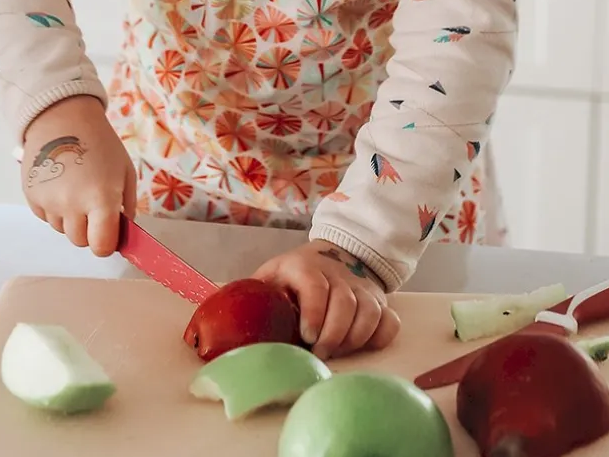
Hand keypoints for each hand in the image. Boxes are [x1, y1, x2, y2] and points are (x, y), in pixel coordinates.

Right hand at [21, 95, 136, 257]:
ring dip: (72, 219)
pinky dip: (55, 209)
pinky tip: (62, 184)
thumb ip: (127, 206)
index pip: (101, 246)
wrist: (63, 119)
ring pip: (63, 229)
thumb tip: (122, 233)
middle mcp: (72, 205)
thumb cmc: (100, 144)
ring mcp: (49, 202)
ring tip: (77, 189)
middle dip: (90, 230)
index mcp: (101, 199)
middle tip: (94, 207)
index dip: (107, 244)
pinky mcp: (32, 197)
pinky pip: (47, 217)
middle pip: (80, 241)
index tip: (109, 234)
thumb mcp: (125, 171)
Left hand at [254, 241, 400, 359]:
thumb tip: (219, 321)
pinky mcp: (379, 301)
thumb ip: (251, 294)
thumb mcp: (271, 276)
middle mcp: (338, 274)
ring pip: (369, 313)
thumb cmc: (294, 276)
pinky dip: (379, 337)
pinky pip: (389, 321)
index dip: (314, 312)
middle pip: (346, 303)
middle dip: (333, 335)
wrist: (335, 256)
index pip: (315, 285)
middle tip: (320, 354)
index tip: (307, 336)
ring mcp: (362, 288)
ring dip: (354, 339)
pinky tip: (362, 345)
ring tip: (336, 352)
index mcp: (305, 267)